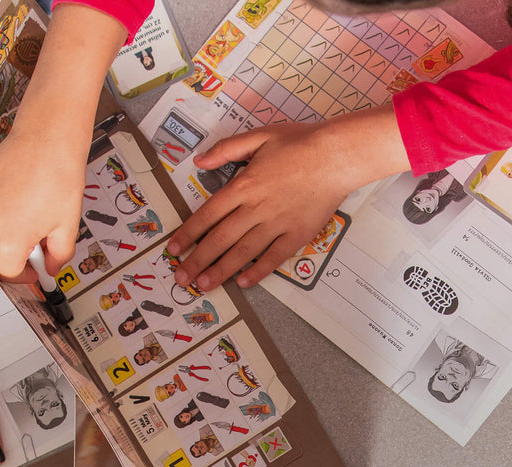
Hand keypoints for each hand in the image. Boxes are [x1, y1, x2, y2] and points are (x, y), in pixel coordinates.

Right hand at [0, 124, 83, 280]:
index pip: (8, 272)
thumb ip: (59, 255)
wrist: (47, 139)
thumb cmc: (59, 179)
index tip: (36, 269)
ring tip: (36, 204)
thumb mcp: (67, 226)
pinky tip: (23, 191)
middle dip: (22, 245)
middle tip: (45, 231)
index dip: (24, 275)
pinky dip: (4, 205)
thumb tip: (52, 267)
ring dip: (13, 224)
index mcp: (9, 239)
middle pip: (1, 248)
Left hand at [164, 123, 357, 290]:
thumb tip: (198, 161)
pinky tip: (244, 282)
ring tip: (204, 285)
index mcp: (244, 185)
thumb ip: (226, 149)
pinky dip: (259, 271)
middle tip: (182, 277)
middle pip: (220, 239)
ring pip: (243, 252)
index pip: (207, 215)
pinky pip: (274, 257)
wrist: (337, 156)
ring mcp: (278, 224)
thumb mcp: (259, 136)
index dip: (188, 234)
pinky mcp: (298, 234)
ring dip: (221, 270)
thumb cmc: (300, 143)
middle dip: (198, 260)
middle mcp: (257, 208)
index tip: (174, 249)